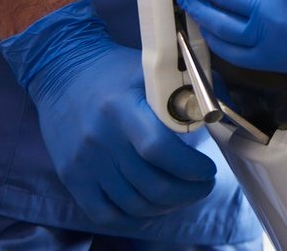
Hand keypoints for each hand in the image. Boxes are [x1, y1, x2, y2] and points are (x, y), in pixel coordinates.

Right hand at [0, 0, 215, 226]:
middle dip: (188, 192)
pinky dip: (133, 217)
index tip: (208, 167)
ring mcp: (84, 163)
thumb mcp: (155, 68)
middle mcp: (101, 140)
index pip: (158, 149)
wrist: (61, 71)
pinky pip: (104, 213)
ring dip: (167, 206)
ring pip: (132, 203)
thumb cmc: (116, 70)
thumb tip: (225, 114)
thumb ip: (193, 89)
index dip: (190, 166)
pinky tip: (152, 207)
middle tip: (204, 185)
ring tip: (184, 194)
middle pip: (150, 184)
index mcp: (123, 109)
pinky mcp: (72, 178)